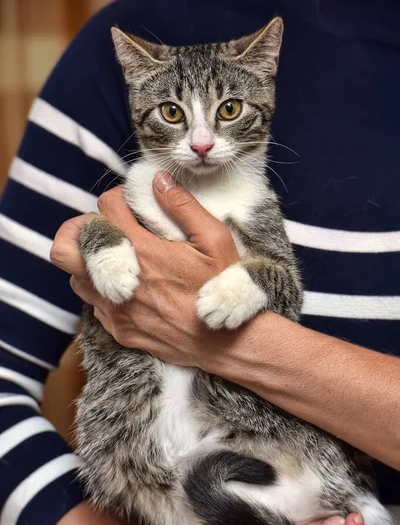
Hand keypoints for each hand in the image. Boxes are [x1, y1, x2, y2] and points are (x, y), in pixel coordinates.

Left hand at [51, 172, 239, 368]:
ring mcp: (115, 309)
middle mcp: (120, 281)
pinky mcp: (119, 330)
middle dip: (79, 231)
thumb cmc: (221, 289)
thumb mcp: (214, 240)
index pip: (105, 210)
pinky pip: (94, 304)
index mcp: (143, 252)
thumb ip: (183, 206)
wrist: (224, 343)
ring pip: (76, 277)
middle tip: (106, 230)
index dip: (116, 199)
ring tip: (121, 260)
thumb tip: (157, 180)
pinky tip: (131, 288)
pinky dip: (105, 290)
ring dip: (92, 262)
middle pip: (65, 248)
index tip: (131, 204)